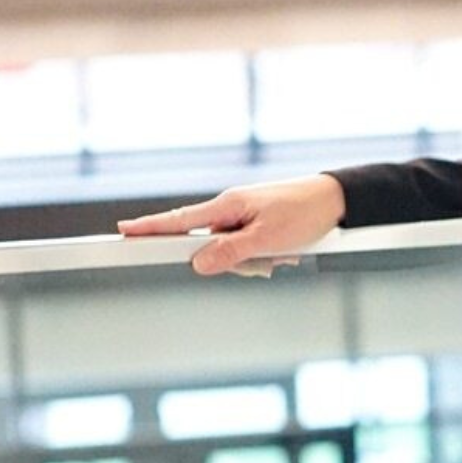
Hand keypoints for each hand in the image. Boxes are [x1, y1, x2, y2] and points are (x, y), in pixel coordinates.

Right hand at [118, 174, 346, 275]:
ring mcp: (244, 216)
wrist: (340, 197)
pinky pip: (248, 248)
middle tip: (265, 259)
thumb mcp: (267, 238)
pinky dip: (263, 255)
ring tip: (284, 251)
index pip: (178, 220)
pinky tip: (287, 251)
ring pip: (230, 252)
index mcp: (227, 205)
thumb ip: (229, 253)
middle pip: (207, 246)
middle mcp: (231, 209)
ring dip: (254, 260)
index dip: (149, 229)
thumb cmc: (306, 212)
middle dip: (231, 261)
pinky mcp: (259, 223)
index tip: (121, 233)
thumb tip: (196, 264)